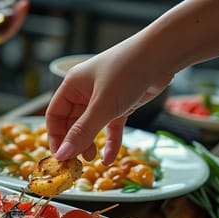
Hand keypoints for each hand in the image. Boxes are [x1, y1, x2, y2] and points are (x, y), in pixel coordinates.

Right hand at [45, 41, 171, 164]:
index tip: (60, 157)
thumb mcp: (103, 106)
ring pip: (90, 126)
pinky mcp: (121, 105)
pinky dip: (110, 142)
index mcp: (72, 86)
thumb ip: (82, 132)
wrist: (164, 54)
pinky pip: (110, 127)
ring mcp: (103, 98)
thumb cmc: (128, 71)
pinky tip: (109, 158)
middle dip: (74, 142)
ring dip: (90, 143)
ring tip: (91, 159)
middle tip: (76, 162)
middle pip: (72, 123)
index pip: (55, 115)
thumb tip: (62, 155)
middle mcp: (85, 92)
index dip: (55, 137)